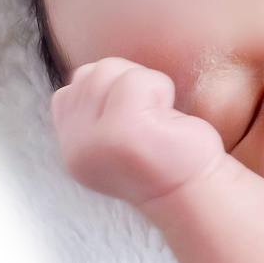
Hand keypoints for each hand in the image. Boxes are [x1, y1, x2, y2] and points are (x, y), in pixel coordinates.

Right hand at [50, 57, 228, 208]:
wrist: (193, 192)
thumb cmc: (162, 156)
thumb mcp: (114, 136)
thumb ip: (93, 110)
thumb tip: (89, 71)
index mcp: (73, 148)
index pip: (69, 90)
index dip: (108, 92)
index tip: (134, 122)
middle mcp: (76, 147)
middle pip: (89, 74)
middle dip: (126, 84)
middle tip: (149, 119)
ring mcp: (97, 139)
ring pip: (108, 70)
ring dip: (144, 85)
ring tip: (156, 119)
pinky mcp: (124, 131)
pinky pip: (137, 80)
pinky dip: (160, 89)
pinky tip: (166, 120)